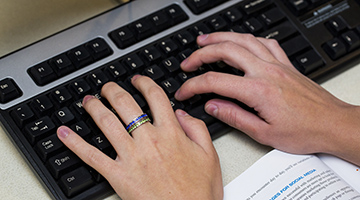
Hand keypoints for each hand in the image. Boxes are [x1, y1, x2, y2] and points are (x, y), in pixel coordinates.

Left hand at [57, 76, 222, 199]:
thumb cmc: (198, 191)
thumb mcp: (209, 155)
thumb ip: (197, 128)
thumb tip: (181, 113)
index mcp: (171, 133)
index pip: (155, 97)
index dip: (144, 83)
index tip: (138, 81)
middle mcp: (148, 140)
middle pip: (125, 105)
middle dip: (113, 90)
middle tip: (107, 87)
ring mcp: (131, 157)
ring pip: (107, 123)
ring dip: (94, 108)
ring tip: (89, 100)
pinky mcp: (117, 175)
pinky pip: (91, 156)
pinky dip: (75, 143)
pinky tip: (64, 133)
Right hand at [175, 32, 359, 164]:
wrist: (332, 124)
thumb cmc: (304, 131)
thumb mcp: (264, 133)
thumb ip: (234, 117)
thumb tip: (212, 106)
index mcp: (258, 90)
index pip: (214, 81)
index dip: (193, 85)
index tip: (183, 91)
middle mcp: (266, 71)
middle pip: (226, 51)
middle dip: (201, 54)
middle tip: (188, 62)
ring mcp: (276, 64)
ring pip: (243, 40)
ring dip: (221, 37)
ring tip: (205, 40)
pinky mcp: (285, 64)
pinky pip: (264, 42)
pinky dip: (247, 39)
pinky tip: (241, 42)